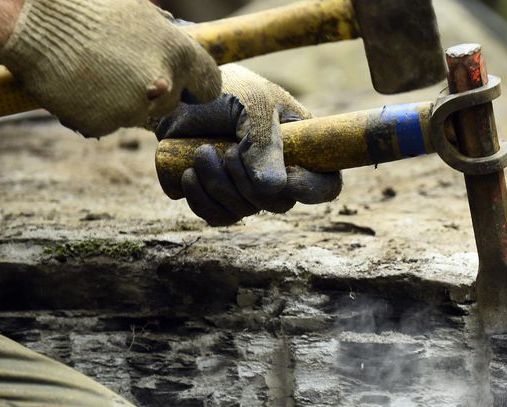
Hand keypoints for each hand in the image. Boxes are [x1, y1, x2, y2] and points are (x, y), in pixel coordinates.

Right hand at [0, 0, 220, 136]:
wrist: (31, 21)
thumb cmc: (87, 9)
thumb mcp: (139, 12)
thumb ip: (166, 38)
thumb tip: (181, 54)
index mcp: (178, 53)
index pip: (210, 85)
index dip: (197, 85)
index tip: (189, 86)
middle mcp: (163, 84)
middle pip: (172, 102)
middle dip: (153, 90)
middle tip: (119, 66)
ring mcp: (133, 108)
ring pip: (138, 113)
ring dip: (122, 99)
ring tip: (94, 69)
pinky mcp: (104, 123)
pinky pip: (107, 122)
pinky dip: (95, 109)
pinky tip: (78, 84)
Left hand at [154, 64, 342, 225]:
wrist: (179, 92)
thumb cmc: (225, 89)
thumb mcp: (252, 105)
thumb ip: (265, 143)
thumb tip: (274, 188)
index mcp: (302, 147)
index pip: (326, 183)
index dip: (311, 189)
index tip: (286, 179)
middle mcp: (280, 172)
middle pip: (280, 203)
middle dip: (249, 184)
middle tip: (226, 151)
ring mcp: (249, 187)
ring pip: (246, 211)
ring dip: (219, 187)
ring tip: (202, 154)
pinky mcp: (219, 195)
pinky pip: (219, 217)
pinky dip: (202, 201)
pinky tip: (189, 175)